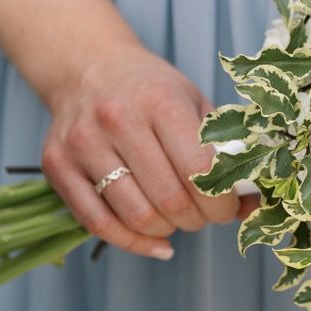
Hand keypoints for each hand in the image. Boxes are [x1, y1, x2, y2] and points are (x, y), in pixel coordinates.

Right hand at [41, 44, 257, 260]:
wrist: (89, 67)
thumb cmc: (152, 90)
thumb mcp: (196, 105)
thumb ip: (226, 153)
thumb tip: (253, 206)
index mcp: (161, 102)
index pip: (199, 172)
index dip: (220, 204)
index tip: (227, 209)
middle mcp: (118, 120)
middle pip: (169, 201)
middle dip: (196, 220)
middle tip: (203, 215)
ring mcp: (83, 144)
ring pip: (136, 217)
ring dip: (167, 230)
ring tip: (178, 220)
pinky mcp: (57, 165)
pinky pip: (97, 224)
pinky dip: (132, 243)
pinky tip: (155, 241)